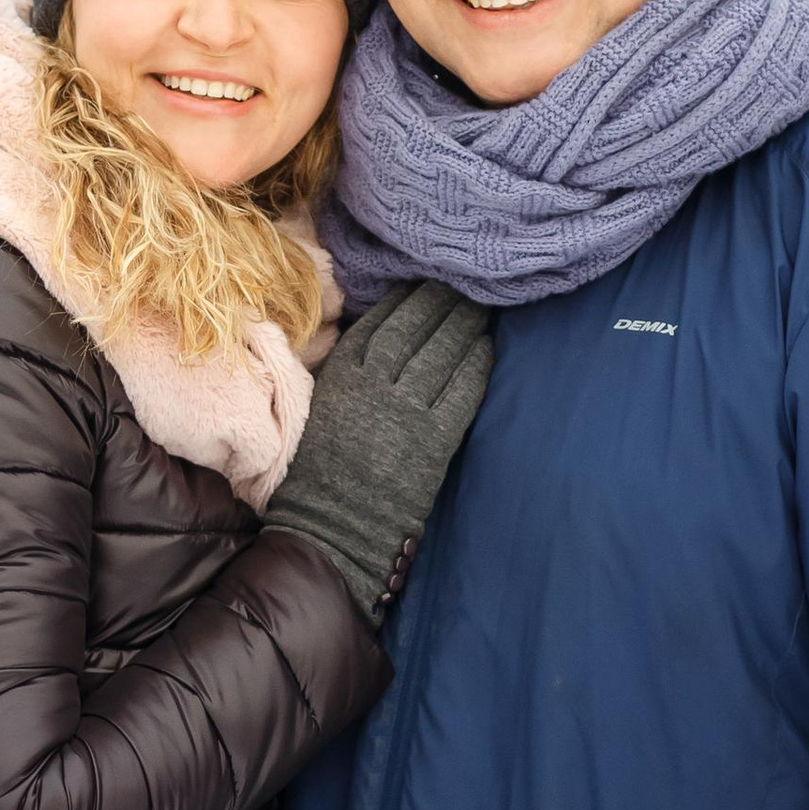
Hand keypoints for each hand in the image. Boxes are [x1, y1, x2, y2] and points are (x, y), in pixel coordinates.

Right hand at [263, 281, 493, 624]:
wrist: (332, 526)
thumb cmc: (322, 471)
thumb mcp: (323, 407)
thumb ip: (346, 373)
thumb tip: (376, 337)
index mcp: (342, 375)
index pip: (381, 322)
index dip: (408, 300)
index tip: (426, 283)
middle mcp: (373, 385)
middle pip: (415, 328)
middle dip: (440, 303)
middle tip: (462, 285)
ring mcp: (405, 411)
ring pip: (441, 353)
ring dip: (463, 326)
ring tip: (479, 309)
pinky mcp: (433, 439)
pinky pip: (461, 392)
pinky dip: (476, 366)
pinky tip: (486, 348)